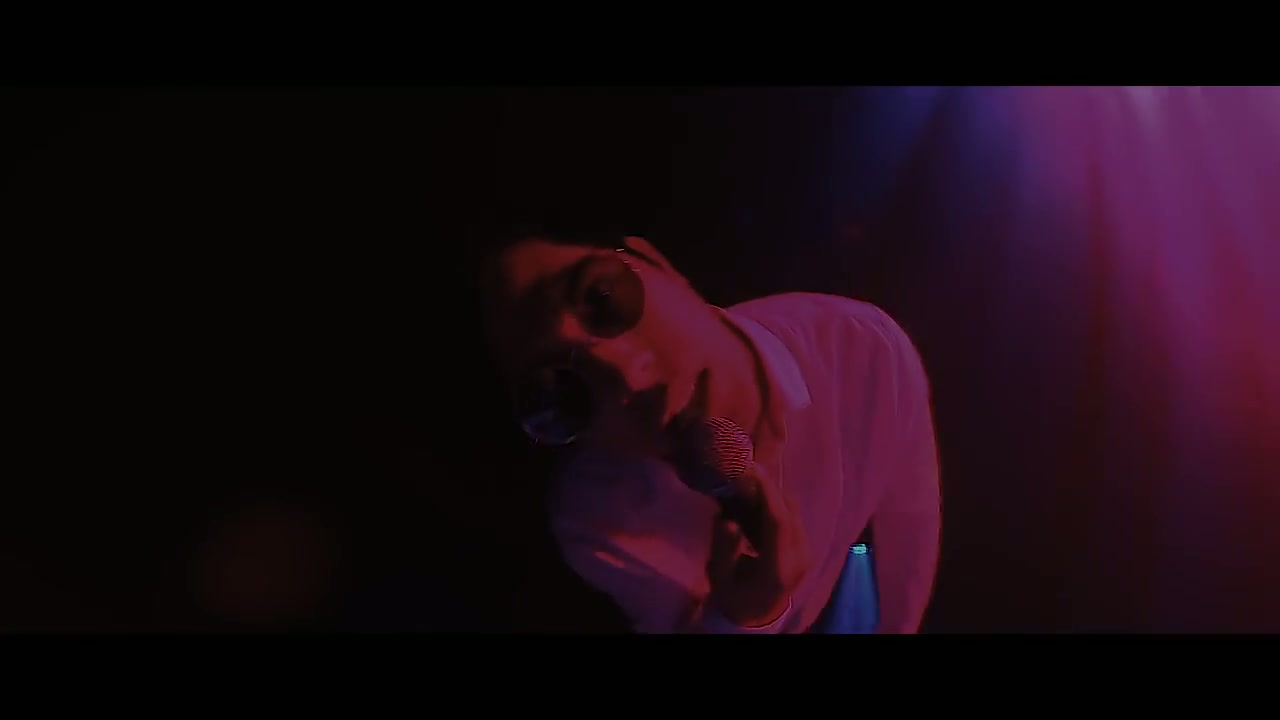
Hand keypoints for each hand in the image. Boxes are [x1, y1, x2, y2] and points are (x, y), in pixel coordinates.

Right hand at [705, 463, 808, 626]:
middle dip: (769, 487)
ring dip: (773, 495)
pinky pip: (794, 517)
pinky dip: (777, 505)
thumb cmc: (734, 596)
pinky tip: (757, 503)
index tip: (751, 469)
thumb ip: (723, 548)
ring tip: (749, 486)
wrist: (757, 614)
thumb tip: (726, 519)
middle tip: (745, 472)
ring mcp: (806, 552)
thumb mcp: (720, 576)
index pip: (779, 522)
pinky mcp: (806, 547)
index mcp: (779, 568)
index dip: (768, 492)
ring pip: (794, 511)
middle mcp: (800, 558)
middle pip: (790, 511)